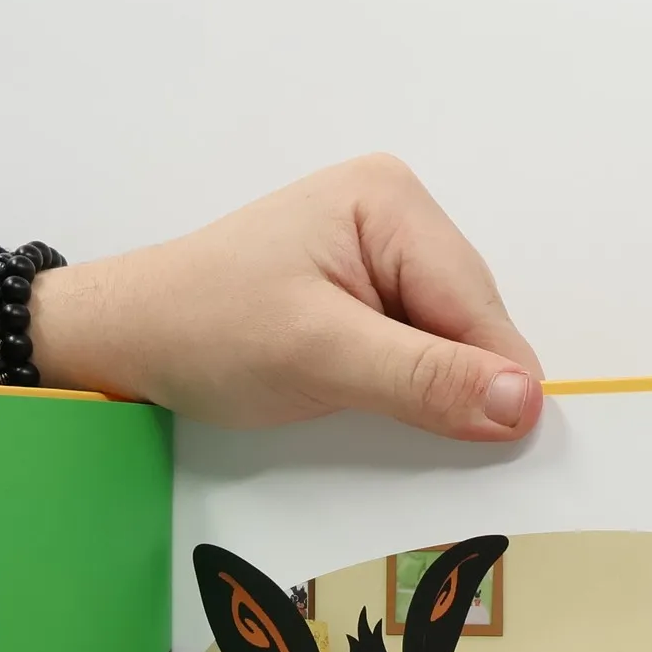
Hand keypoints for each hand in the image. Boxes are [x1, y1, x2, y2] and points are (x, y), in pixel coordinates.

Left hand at [12, 155, 542, 442]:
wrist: (129, 338)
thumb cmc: (206, 331)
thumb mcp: (321, 358)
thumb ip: (424, 380)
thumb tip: (522, 403)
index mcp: (392, 202)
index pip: (478, 305)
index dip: (493, 382)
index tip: (501, 449)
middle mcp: (394, 215)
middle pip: (468, 323)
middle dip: (450, 384)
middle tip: (409, 435)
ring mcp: (377, 254)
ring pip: (443, 343)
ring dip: (423, 390)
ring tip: (362, 404)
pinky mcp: (358, 294)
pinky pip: (409, 349)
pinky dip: (398, 387)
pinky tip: (358, 397)